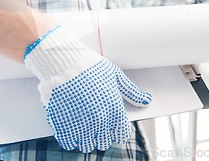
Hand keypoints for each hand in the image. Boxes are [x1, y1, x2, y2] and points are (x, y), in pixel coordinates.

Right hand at [23, 26, 151, 152]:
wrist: (61, 61)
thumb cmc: (89, 65)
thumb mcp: (114, 75)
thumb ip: (131, 92)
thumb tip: (147, 101)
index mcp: (114, 108)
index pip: (121, 135)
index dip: (116, 130)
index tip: (111, 124)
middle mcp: (99, 120)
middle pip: (103, 142)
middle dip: (100, 135)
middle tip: (93, 121)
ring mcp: (80, 124)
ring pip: (86, 146)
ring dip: (84, 138)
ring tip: (80, 123)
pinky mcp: (62, 125)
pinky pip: (68, 143)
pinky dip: (68, 138)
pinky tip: (68, 125)